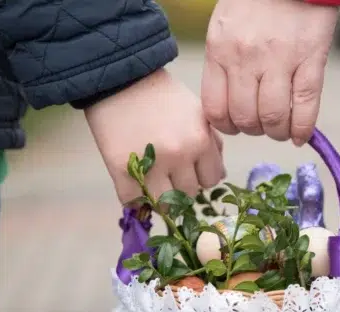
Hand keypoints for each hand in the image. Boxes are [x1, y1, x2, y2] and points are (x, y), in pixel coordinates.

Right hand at [85, 69, 225, 202]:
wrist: (120, 79)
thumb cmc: (161, 96)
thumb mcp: (197, 113)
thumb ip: (212, 143)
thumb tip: (219, 175)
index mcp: (201, 139)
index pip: (211, 180)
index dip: (200, 177)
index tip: (189, 171)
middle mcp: (179, 154)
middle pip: (188, 195)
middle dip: (180, 187)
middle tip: (167, 174)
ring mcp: (150, 163)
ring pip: (164, 205)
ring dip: (158, 197)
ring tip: (151, 183)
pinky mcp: (120, 169)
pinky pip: (132, 201)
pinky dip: (133, 198)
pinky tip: (133, 184)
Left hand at [202, 0, 337, 144]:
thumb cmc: (256, 0)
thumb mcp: (225, 26)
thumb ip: (224, 62)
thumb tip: (231, 104)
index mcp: (220, 49)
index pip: (215, 108)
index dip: (226, 126)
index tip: (236, 125)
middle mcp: (246, 58)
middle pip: (245, 118)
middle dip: (253, 131)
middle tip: (262, 125)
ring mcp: (279, 60)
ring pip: (273, 117)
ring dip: (277, 132)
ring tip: (281, 128)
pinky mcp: (310, 60)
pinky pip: (305, 107)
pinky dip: (303, 129)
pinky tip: (301, 136)